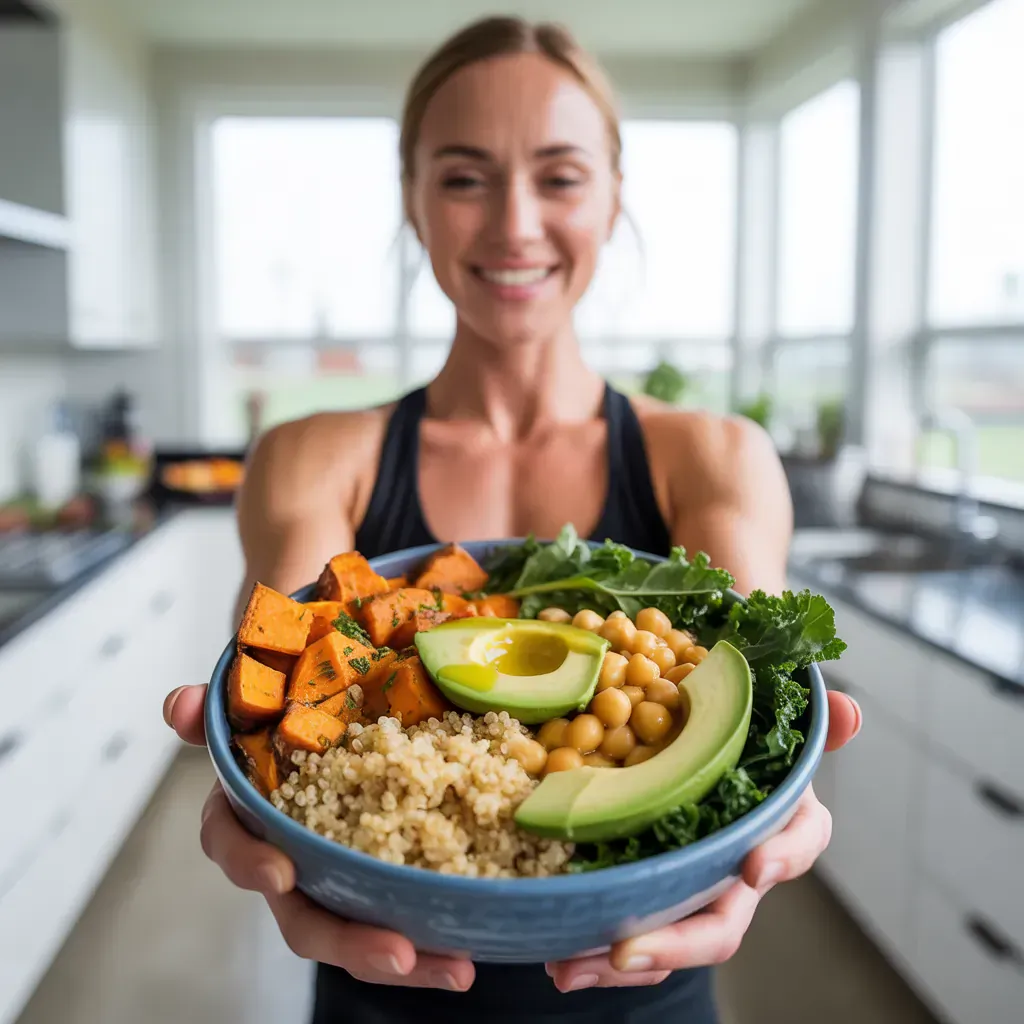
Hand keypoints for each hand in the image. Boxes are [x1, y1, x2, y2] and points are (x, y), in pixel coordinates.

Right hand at [162, 685, 474, 991]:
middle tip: (396, 954)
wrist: (325, 719)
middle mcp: (290, 858)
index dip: (250, 861)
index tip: (279, 874)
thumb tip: (182, 705)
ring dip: (404, 958)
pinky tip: (470, 952)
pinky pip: (400, 914)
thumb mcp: (253, 705)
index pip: (233, 844)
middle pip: (306, 916)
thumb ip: (218, 709)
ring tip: (453, 968)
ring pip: (358, 930)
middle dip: (349, 942)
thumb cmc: (286, 722)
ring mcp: (336, 875)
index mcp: (250, 815)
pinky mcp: (379, 876)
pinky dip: (432, 938)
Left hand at [546, 689, 861, 991]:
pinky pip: (630, 929)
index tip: (756, 865)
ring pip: (668, 939)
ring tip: (568, 965)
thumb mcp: (773, 724)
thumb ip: (811, 721)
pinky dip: (594, 945)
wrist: (708, 752)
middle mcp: (738, 865)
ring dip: (617, 961)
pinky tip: (556, 956)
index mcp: (778, 820)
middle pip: (721, 922)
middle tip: (626, 951)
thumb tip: (850, 712)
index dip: (784, 855)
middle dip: (675, 943)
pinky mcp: (651, 890)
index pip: (801, 842)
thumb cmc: (745, 742)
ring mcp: (694, 886)